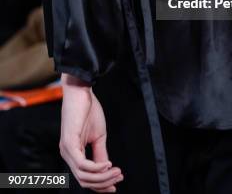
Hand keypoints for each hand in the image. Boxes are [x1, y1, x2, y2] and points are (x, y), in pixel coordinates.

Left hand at [60, 74, 123, 191]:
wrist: (81, 92)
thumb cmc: (88, 110)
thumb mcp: (98, 136)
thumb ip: (100, 153)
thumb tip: (106, 170)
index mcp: (73, 153)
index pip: (84, 177)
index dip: (100, 185)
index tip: (115, 184)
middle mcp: (67, 155)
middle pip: (84, 180)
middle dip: (103, 183)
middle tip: (119, 177)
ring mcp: (67, 150)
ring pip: (83, 176)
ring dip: (103, 177)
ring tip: (117, 171)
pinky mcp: (69, 143)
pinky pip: (82, 164)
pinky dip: (97, 167)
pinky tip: (108, 164)